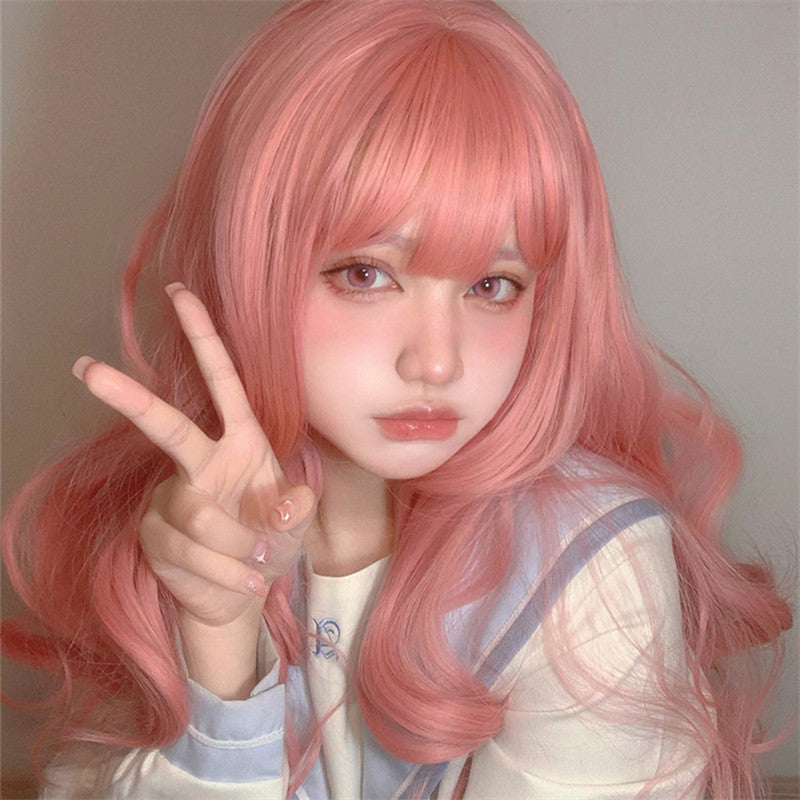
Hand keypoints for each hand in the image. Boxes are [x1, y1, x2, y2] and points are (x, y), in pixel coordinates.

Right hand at [72, 283, 314, 630]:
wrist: (243, 589)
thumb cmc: (270, 540)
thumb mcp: (294, 523)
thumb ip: (297, 508)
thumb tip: (292, 501)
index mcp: (240, 443)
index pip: (222, 382)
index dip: (203, 338)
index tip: (179, 293)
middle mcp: (202, 462)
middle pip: (167, 426)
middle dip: (130, 398)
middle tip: (87, 369)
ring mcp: (173, 498)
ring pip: (198, 515)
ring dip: (239, 547)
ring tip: (259, 563)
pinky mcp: (155, 535)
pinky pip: (190, 554)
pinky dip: (228, 574)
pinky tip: (245, 581)